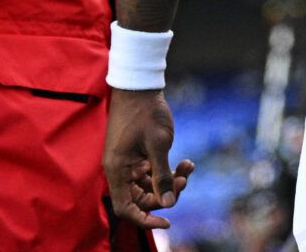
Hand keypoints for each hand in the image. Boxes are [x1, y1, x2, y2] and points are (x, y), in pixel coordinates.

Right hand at [104, 88, 196, 229]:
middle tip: (184, 181)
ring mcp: (128, 162)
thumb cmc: (146, 112)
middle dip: (165, 194)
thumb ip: (162, 176)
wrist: (140, 85)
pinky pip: (153, 172)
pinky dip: (168, 170)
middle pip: (141, 198)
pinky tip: (186, 162)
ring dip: (170, 181)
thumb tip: (169, 203)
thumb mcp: (158, 144)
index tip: (167, 221)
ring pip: (150, 185)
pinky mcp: (138, 154)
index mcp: (117, 170)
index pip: (126, 208)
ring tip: (188, 167)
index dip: (145, 219)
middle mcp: (120, 169)